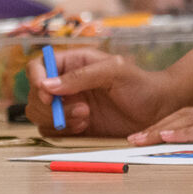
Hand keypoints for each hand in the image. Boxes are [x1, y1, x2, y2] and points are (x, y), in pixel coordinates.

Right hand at [26, 46, 176, 137]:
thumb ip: (81, 77)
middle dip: (50, 106)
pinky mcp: (72, 125)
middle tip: (82, 109)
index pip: (39, 66)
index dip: (36, 79)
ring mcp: (68, 105)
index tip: (48, 95)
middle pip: (34, 94)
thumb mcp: (114, 71)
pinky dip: (63, 130)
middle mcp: (66, 84)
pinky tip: (85, 126)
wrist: (157, 109)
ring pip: (39, 114)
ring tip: (86, 117)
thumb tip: (46, 85)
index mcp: (73, 63)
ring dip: (58, 119)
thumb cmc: (140, 83)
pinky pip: (51, 130)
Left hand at [129, 92, 192, 146]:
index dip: (167, 125)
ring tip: (139, 139)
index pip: (192, 118)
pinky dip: (184, 133)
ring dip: (162, 130)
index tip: (147, 136)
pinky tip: (167, 137)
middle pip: (184, 117)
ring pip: (190, 120)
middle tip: (130, 139)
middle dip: (155, 128)